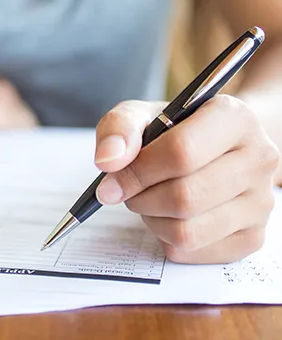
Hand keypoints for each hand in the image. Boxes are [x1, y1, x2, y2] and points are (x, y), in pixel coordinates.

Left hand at [94, 96, 280, 263]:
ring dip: (152, 220)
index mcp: (234, 119)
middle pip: (184, 197)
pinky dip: (166, 238)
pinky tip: (168, 216)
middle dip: (141, 198)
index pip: (181, 153)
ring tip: (151, 200)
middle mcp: (258, 159)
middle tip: (130, 191)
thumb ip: (120, 128)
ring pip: (188, 232)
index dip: (138, 172)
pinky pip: (192, 252)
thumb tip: (108, 161)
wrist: (215, 148)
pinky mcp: (251, 237)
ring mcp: (260, 203)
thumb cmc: (177, 132)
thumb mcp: (143, 116)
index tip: (111, 181)